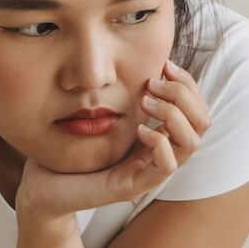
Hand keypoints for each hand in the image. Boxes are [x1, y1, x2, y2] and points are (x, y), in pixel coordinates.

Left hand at [16, 60, 211, 220]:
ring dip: (173, 115)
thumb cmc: (77, 146)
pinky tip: (138, 129)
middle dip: (183, 95)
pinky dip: (158, 142)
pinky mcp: (137, 185)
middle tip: (152, 83)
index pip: (197, 108)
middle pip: (203, 122)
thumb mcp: (110, 112)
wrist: (46, 183)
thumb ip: (132, 94)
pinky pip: (167, 165)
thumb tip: (149, 62)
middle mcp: (165, 152)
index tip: (166, 65)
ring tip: (144, 101)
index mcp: (163, 134)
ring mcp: (152, 171)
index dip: (188, 84)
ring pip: (191, 143)